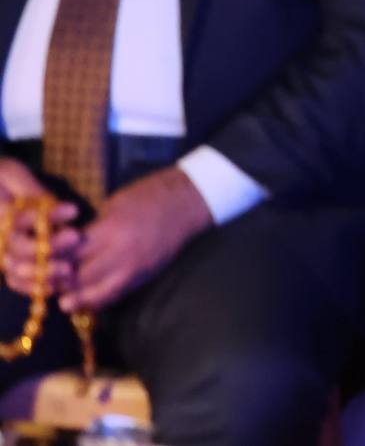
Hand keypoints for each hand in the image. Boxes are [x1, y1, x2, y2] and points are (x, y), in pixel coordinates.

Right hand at [0, 159, 73, 298]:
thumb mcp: (11, 174)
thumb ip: (28, 189)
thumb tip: (50, 205)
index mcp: (0, 218)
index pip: (20, 220)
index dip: (47, 216)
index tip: (74, 209)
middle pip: (18, 250)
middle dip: (48, 247)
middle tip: (75, 238)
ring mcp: (2, 253)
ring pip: (17, 271)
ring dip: (42, 273)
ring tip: (68, 269)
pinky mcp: (10, 262)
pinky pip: (16, 281)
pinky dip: (32, 286)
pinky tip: (54, 286)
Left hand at [56, 167, 210, 313]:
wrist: (188, 201)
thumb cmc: (150, 194)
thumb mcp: (114, 204)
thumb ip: (94, 228)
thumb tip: (73, 246)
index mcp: (111, 229)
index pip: (72, 254)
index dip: (55, 261)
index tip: (44, 264)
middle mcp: (122, 253)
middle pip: (82, 276)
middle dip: (63, 283)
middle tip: (50, 284)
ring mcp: (136, 266)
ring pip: (100, 292)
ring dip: (80, 298)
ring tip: (67, 302)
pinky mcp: (146, 273)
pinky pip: (119, 293)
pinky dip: (102, 300)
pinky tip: (90, 302)